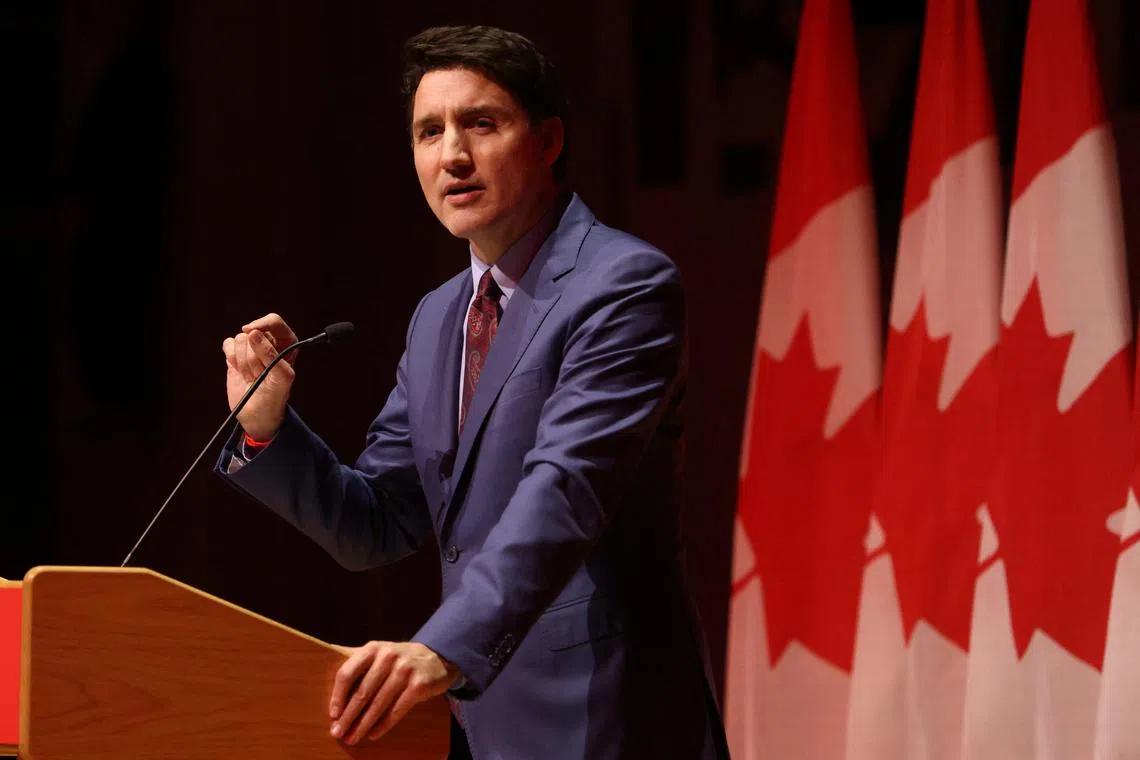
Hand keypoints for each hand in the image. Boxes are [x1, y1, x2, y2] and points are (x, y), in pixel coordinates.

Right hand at [222, 313, 298, 440]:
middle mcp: (268, 342)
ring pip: (239, 339)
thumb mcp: (281, 377)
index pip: (274, 322)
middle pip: (253, 332)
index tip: (254, 334)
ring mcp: (250, 347)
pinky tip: (241, 372)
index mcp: (286, 343)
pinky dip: (232, 359)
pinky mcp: (234, 354)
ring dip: (244, 361)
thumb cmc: (275, 396)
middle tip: (261, 374)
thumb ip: (270, 354)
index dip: (262, 325)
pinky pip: (227, 344)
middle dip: (254, 357)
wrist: (257, 414)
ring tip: (253, 375)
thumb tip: (253, 332)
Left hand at [329, 641, 458, 744]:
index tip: (333, 714)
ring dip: (363, 725)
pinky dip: (383, 725)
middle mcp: (388, 657)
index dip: (338, 696)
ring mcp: (405, 671)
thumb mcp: (379, 651)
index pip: (347, 673)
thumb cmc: (399, 658)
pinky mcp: (419, 685)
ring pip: (378, 704)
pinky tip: (373, 734)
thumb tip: (325, 655)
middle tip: (338, 733)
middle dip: (348, 716)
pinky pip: (397, 711)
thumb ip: (356, 657)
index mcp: (373, 649)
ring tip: (353, 738)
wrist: (437, 657)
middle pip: (362, 692)